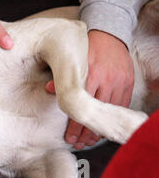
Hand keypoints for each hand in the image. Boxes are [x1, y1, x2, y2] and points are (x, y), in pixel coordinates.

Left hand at [45, 30, 134, 149]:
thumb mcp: (71, 56)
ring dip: (99, 128)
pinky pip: (121, 105)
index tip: (69, 136)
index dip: (75, 122)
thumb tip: (48, 89)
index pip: (82, 103)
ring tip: (89, 141)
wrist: (109, 33)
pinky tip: (104, 128)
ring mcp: (119, 81)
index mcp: (91, 72)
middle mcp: (107, 78)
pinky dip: (112, 118)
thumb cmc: (86, 46)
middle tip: (77, 143)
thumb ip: (60, 73)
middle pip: (96, 111)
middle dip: (86, 131)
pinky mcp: (128, 82)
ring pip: (109, 112)